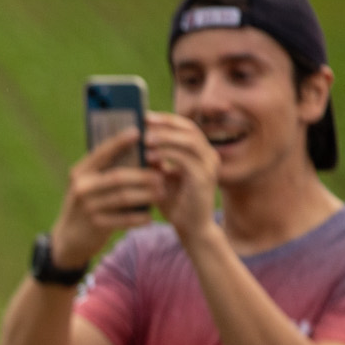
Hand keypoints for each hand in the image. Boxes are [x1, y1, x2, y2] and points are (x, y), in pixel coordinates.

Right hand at [49, 128, 161, 268]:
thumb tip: (138, 152)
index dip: (119, 142)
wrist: (68, 239)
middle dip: (143, 175)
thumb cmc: (87, 205)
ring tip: (161, 193)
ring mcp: (88, 208)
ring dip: (146, 195)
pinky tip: (149, 216)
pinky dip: (139, 217)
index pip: (101, 153)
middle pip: (118, 177)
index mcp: (80, 173)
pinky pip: (124, 219)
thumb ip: (105, 170)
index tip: (138, 132)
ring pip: (124, 197)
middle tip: (161, 175)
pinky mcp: (96, 225)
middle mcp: (82, 188)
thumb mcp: (87, 186)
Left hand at [142, 111, 221, 247]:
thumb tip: (135, 142)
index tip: (145, 116)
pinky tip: (150, 157)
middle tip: (143, 121)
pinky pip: (186, 160)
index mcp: (200, 152)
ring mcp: (209, 166)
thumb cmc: (175, 202)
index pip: (186, 127)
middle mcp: (209, 156)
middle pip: (189, 129)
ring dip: (166, 137)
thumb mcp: (161, 176)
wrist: (191, 229)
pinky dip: (167, 155)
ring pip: (189, 141)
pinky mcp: (204, 179)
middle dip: (165, 124)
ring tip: (145, 138)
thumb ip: (154, 160)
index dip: (166, 120)